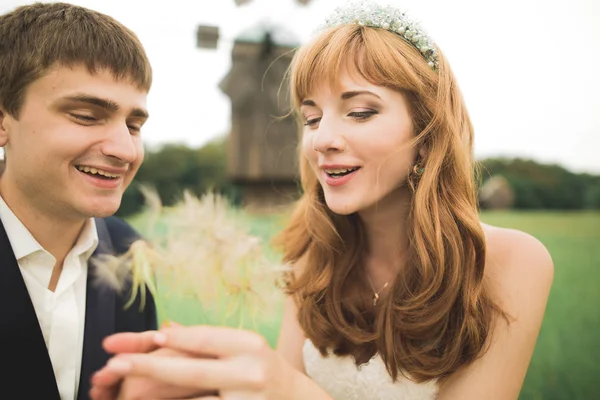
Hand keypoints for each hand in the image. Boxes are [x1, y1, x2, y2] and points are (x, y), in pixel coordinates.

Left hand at [101, 326, 302, 399]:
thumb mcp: (244, 349)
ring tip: (128, 394)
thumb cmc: (265, 371)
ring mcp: (247, 399)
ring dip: (157, 397)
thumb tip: (166, 331)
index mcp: (249, 344)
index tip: (140, 339)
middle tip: (116, 363)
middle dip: (150, 366)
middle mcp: (249, 370)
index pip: (203, 339)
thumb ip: (207, 341)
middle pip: (192, 370)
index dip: (169, 340)